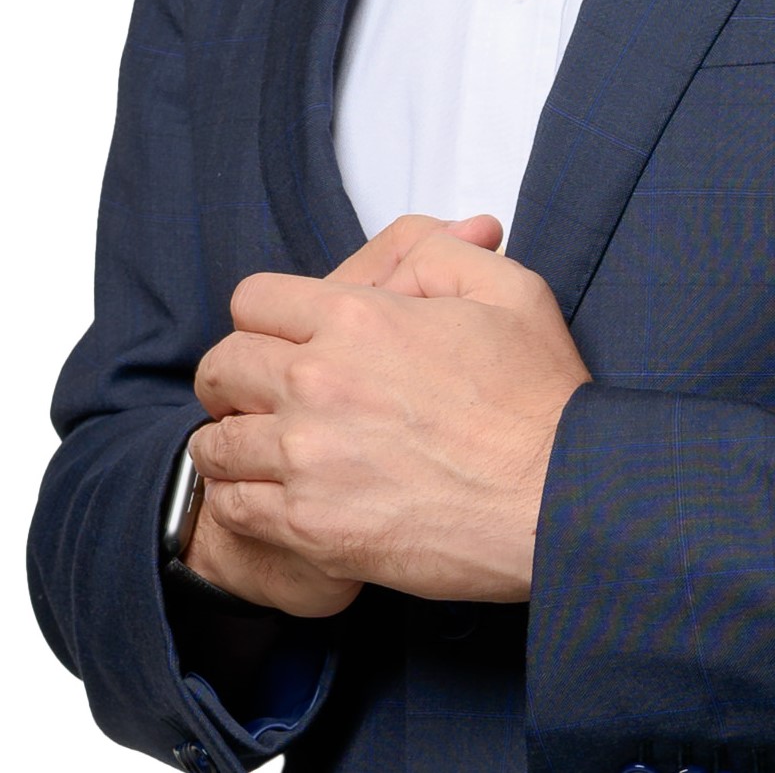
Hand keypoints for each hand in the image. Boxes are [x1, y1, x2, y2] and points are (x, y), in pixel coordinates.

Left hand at [189, 214, 588, 601]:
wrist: (557, 497)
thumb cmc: (538, 399)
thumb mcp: (507, 288)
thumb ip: (439, 251)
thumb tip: (409, 247)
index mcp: (358, 317)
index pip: (253, 300)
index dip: (266, 316)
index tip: (281, 338)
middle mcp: (318, 381)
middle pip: (222, 368)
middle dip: (235, 376)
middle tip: (259, 394)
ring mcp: (308, 458)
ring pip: (217, 444)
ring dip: (235, 441)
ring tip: (264, 450)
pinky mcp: (312, 527)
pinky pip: (235, 509)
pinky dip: (244, 503)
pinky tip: (274, 498)